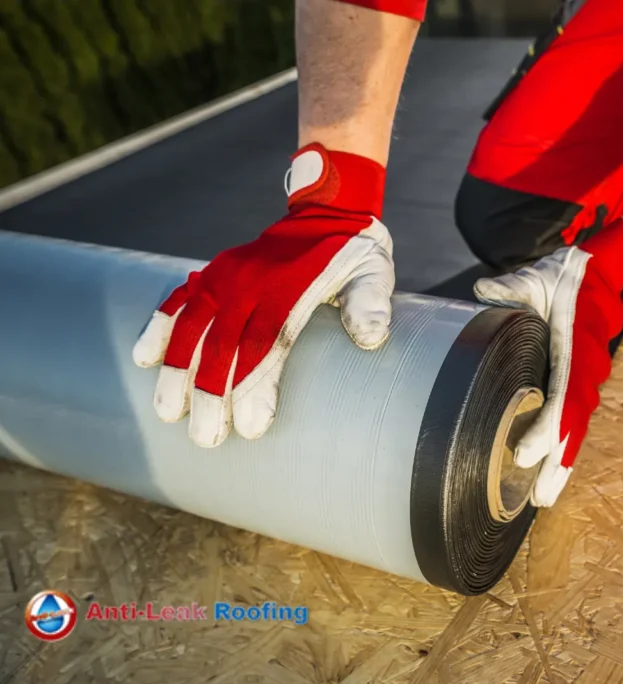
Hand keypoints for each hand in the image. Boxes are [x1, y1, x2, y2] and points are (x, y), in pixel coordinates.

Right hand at [132, 143, 394, 447]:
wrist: (328, 210)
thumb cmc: (355, 253)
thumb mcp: (375, 272)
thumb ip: (371, 303)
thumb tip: (370, 338)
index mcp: (291, 286)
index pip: (266, 342)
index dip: (254, 386)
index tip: (250, 427)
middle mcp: (253, 282)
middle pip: (223, 343)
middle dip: (210, 394)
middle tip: (206, 439)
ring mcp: (228, 275)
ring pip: (192, 325)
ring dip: (177, 370)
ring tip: (167, 413)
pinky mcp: (215, 271)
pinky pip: (179, 298)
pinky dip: (159, 326)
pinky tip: (144, 359)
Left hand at [474, 219, 622, 505]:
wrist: (603, 273)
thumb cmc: (568, 278)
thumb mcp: (538, 277)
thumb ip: (511, 288)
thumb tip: (481, 291)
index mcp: (573, 351)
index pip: (562, 398)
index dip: (546, 430)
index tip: (526, 454)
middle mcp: (584, 373)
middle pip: (572, 428)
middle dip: (558, 464)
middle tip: (541, 498)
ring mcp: (586, 380)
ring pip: (576, 430)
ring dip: (563, 464)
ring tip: (546, 497)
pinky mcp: (580, 382)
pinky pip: (574, 421)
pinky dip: (566, 448)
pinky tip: (553, 472)